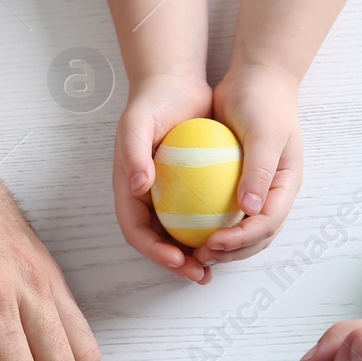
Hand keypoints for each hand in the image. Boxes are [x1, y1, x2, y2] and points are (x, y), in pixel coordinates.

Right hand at [113, 74, 212, 282]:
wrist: (174, 86)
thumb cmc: (152, 104)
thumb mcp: (135, 123)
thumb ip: (133, 153)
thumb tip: (138, 187)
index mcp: (128, 191)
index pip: (136, 230)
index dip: (153, 251)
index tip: (177, 259)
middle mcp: (145, 199)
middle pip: (157, 242)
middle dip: (176, 264)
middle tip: (200, 274)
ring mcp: (167, 196)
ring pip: (179, 235)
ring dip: (195, 255)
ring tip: (217, 267)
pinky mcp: (189, 189)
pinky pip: (199, 216)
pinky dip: (212, 230)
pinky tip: (234, 236)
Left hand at [200, 63, 302, 265]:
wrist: (255, 79)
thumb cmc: (263, 102)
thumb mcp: (264, 133)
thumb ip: (258, 170)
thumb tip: (250, 209)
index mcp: (286, 186)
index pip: (267, 225)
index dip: (241, 240)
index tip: (213, 243)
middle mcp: (273, 193)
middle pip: (256, 237)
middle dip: (230, 254)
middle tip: (199, 258)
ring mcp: (255, 190)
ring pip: (239, 230)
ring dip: (218, 247)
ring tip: (191, 253)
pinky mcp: (235, 183)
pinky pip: (221, 211)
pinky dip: (205, 225)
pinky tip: (181, 229)